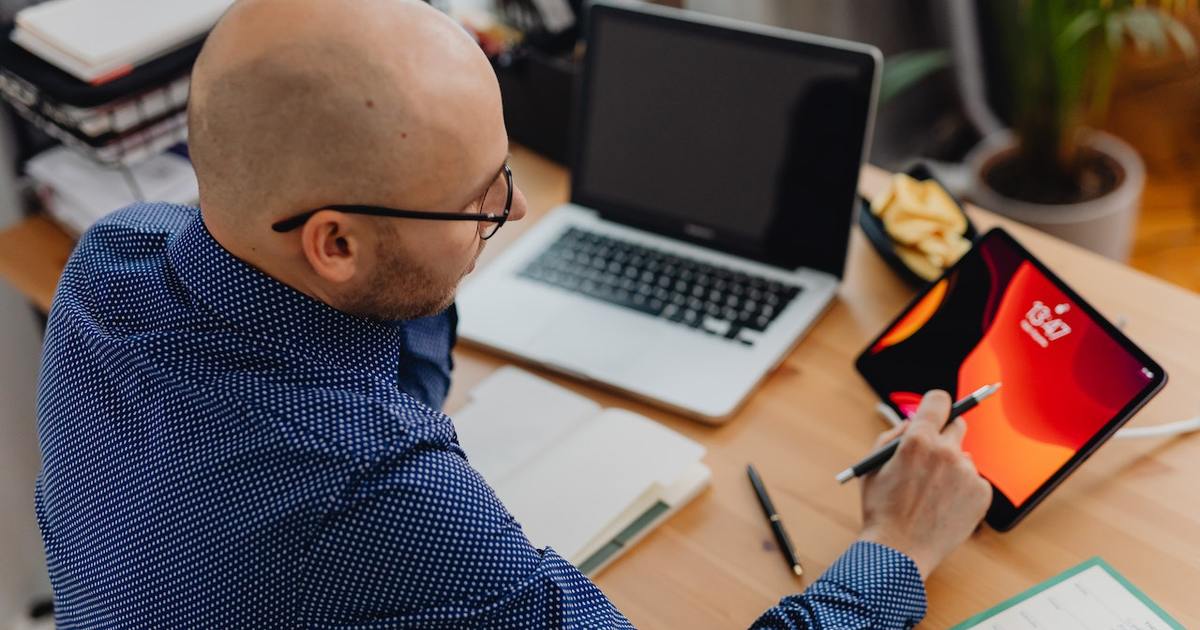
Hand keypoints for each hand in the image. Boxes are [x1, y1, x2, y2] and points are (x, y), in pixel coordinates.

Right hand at [857, 390, 991, 578]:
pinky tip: (944, 506)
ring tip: (932, 494)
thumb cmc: (881, 508)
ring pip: (963, 457)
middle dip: (945, 433)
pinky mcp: (981, 493)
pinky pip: (972, 480)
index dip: (935, 404)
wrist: (899, 551)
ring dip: (951, 466)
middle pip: (957, 424)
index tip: (936, 410)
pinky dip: (961, 489)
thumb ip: (894, 435)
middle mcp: (947, 451)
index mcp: (918, 440)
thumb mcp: (873, 464)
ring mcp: (967, 473)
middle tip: (935, 449)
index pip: (939, 400)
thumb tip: (915, 422)